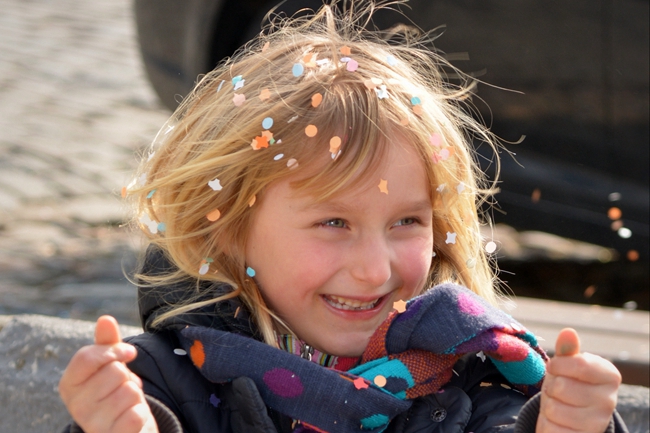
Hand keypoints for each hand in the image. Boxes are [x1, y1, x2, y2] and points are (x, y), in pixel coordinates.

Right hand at [59, 315, 157, 432]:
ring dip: (135, 395)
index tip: (128, 353)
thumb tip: (105, 319)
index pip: (87, 357)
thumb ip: (107, 343)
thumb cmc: (115, 391)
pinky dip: (140, 413)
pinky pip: (136, 414)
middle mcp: (76, 407)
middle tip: (122, 387)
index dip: (114, 350)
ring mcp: (93, 425)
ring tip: (126, 403)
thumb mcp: (110, 365)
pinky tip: (130, 418)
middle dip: (127, 376)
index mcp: (69, 385)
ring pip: (129, 391)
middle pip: (114, 372)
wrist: (125, 428)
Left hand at [536, 328, 620, 432]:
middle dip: (551, 387)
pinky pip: (552, 427)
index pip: (579, 364)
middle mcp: (609, 401)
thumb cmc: (567, 385)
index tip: (555, 368)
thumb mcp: (565, 366)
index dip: (557, 365)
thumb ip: (567, 351)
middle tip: (559, 391)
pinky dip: (548, 424)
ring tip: (559, 406)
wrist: (570, 419)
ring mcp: (597, 423)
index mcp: (609, 376)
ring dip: (548, 406)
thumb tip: (568, 332)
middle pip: (562, 386)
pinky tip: (559, 423)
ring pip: (553, 408)